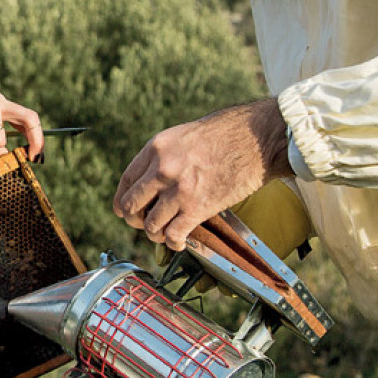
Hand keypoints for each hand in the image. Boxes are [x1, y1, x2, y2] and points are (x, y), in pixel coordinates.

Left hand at [114, 99, 290, 250]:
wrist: (255, 138)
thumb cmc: (225, 134)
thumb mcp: (183, 136)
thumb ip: (163, 157)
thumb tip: (151, 180)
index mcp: (156, 149)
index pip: (127, 181)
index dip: (122, 200)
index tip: (124, 210)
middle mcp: (162, 170)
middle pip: (131, 206)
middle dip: (136, 220)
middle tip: (145, 223)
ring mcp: (179, 191)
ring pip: (150, 225)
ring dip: (155, 234)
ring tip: (164, 233)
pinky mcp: (197, 208)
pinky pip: (173, 235)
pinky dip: (173, 243)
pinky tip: (179, 242)